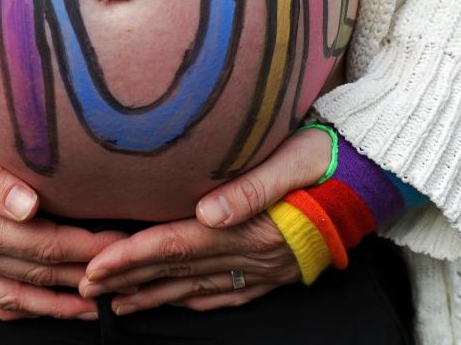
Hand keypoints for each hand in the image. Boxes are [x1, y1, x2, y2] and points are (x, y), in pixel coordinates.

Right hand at [0, 111, 126, 320]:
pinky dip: (14, 308)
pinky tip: (34, 308)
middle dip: (83, 275)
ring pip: (13, 295)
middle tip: (121, 275)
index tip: (118, 245)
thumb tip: (30, 204)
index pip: (43, 242)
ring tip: (90, 307)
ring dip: (55, 304)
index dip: (85, 247)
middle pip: (37, 271)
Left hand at [78, 127, 331, 312]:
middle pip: (178, 270)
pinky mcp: (276, 270)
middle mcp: (253, 254)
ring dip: (154, 295)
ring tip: (117, 301)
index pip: (178, 245)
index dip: (132, 257)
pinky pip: (228, 293)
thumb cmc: (330, 159)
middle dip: (129, 279)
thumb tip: (206, 210)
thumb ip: (250, 187)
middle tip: (85, 287)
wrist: (375, 178)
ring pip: (198, 287)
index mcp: (251, 227)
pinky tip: (178, 302)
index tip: (95, 266)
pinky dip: (195, 300)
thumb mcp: (293, 160)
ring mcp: (265, 268)